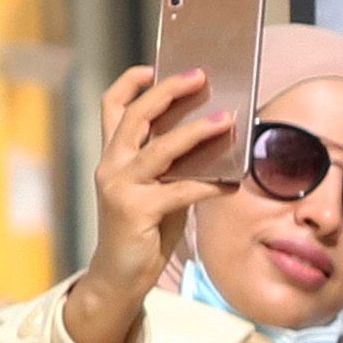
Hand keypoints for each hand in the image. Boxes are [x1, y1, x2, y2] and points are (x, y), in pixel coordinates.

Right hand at [63, 65, 239, 342]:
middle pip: (137, 116)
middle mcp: (111, 165)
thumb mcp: (154, 188)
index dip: (130, 82)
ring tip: (226, 120)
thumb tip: (211, 138)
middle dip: (168, 92)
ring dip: (196, 132)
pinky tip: (232, 184)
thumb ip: (170, 164)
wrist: (119, 276)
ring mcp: (120, 187)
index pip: (112, 107)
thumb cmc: (143, 229)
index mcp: (113, 156)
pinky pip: (179, 191)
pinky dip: (208, 186)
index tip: (154, 66)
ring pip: (160, 148)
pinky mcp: (135, 211)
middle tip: (200, 76)